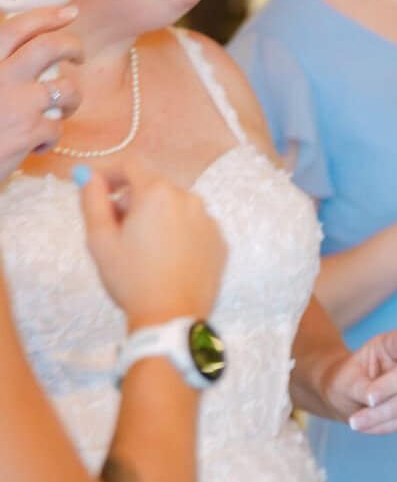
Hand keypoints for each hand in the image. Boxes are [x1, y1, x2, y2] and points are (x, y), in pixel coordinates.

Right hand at [0, 5, 83, 174]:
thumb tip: (24, 45)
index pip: (17, 28)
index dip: (47, 16)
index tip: (69, 12)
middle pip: (50, 47)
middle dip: (73, 46)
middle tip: (79, 56)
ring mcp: (16, 104)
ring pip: (67, 88)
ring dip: (72, 98)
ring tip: (62, 108)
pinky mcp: (28, 132)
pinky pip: (57, 127)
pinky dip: (51, 137)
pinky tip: (36, 144)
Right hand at [80, 160, 225, 331]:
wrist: (172, 316)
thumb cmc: (131, 278)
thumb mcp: (100, 240)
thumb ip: (93, 201)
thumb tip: (90, 177)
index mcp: (159, 194)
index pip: (132, 165)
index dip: (111, 173)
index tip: (98, 189)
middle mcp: (190, 199)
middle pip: (154, 187)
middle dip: (132, 200)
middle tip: (116, 230)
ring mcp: (210, 220)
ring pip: (175, 208)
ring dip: (156, 217)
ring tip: (141, 250)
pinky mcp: (220, 242)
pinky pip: (194, 227)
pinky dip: (178, 234)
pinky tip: (166, 260)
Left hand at [320, 330, 396, 433]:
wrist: (349, 398)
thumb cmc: (348, 382)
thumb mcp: (345, 381)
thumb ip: (361, 387)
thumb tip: (375, 400)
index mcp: (390, 346)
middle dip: (387, 391)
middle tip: (365, 403)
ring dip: (383, 415)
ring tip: (355, 423)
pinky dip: (386, 425)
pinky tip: (367, 426)